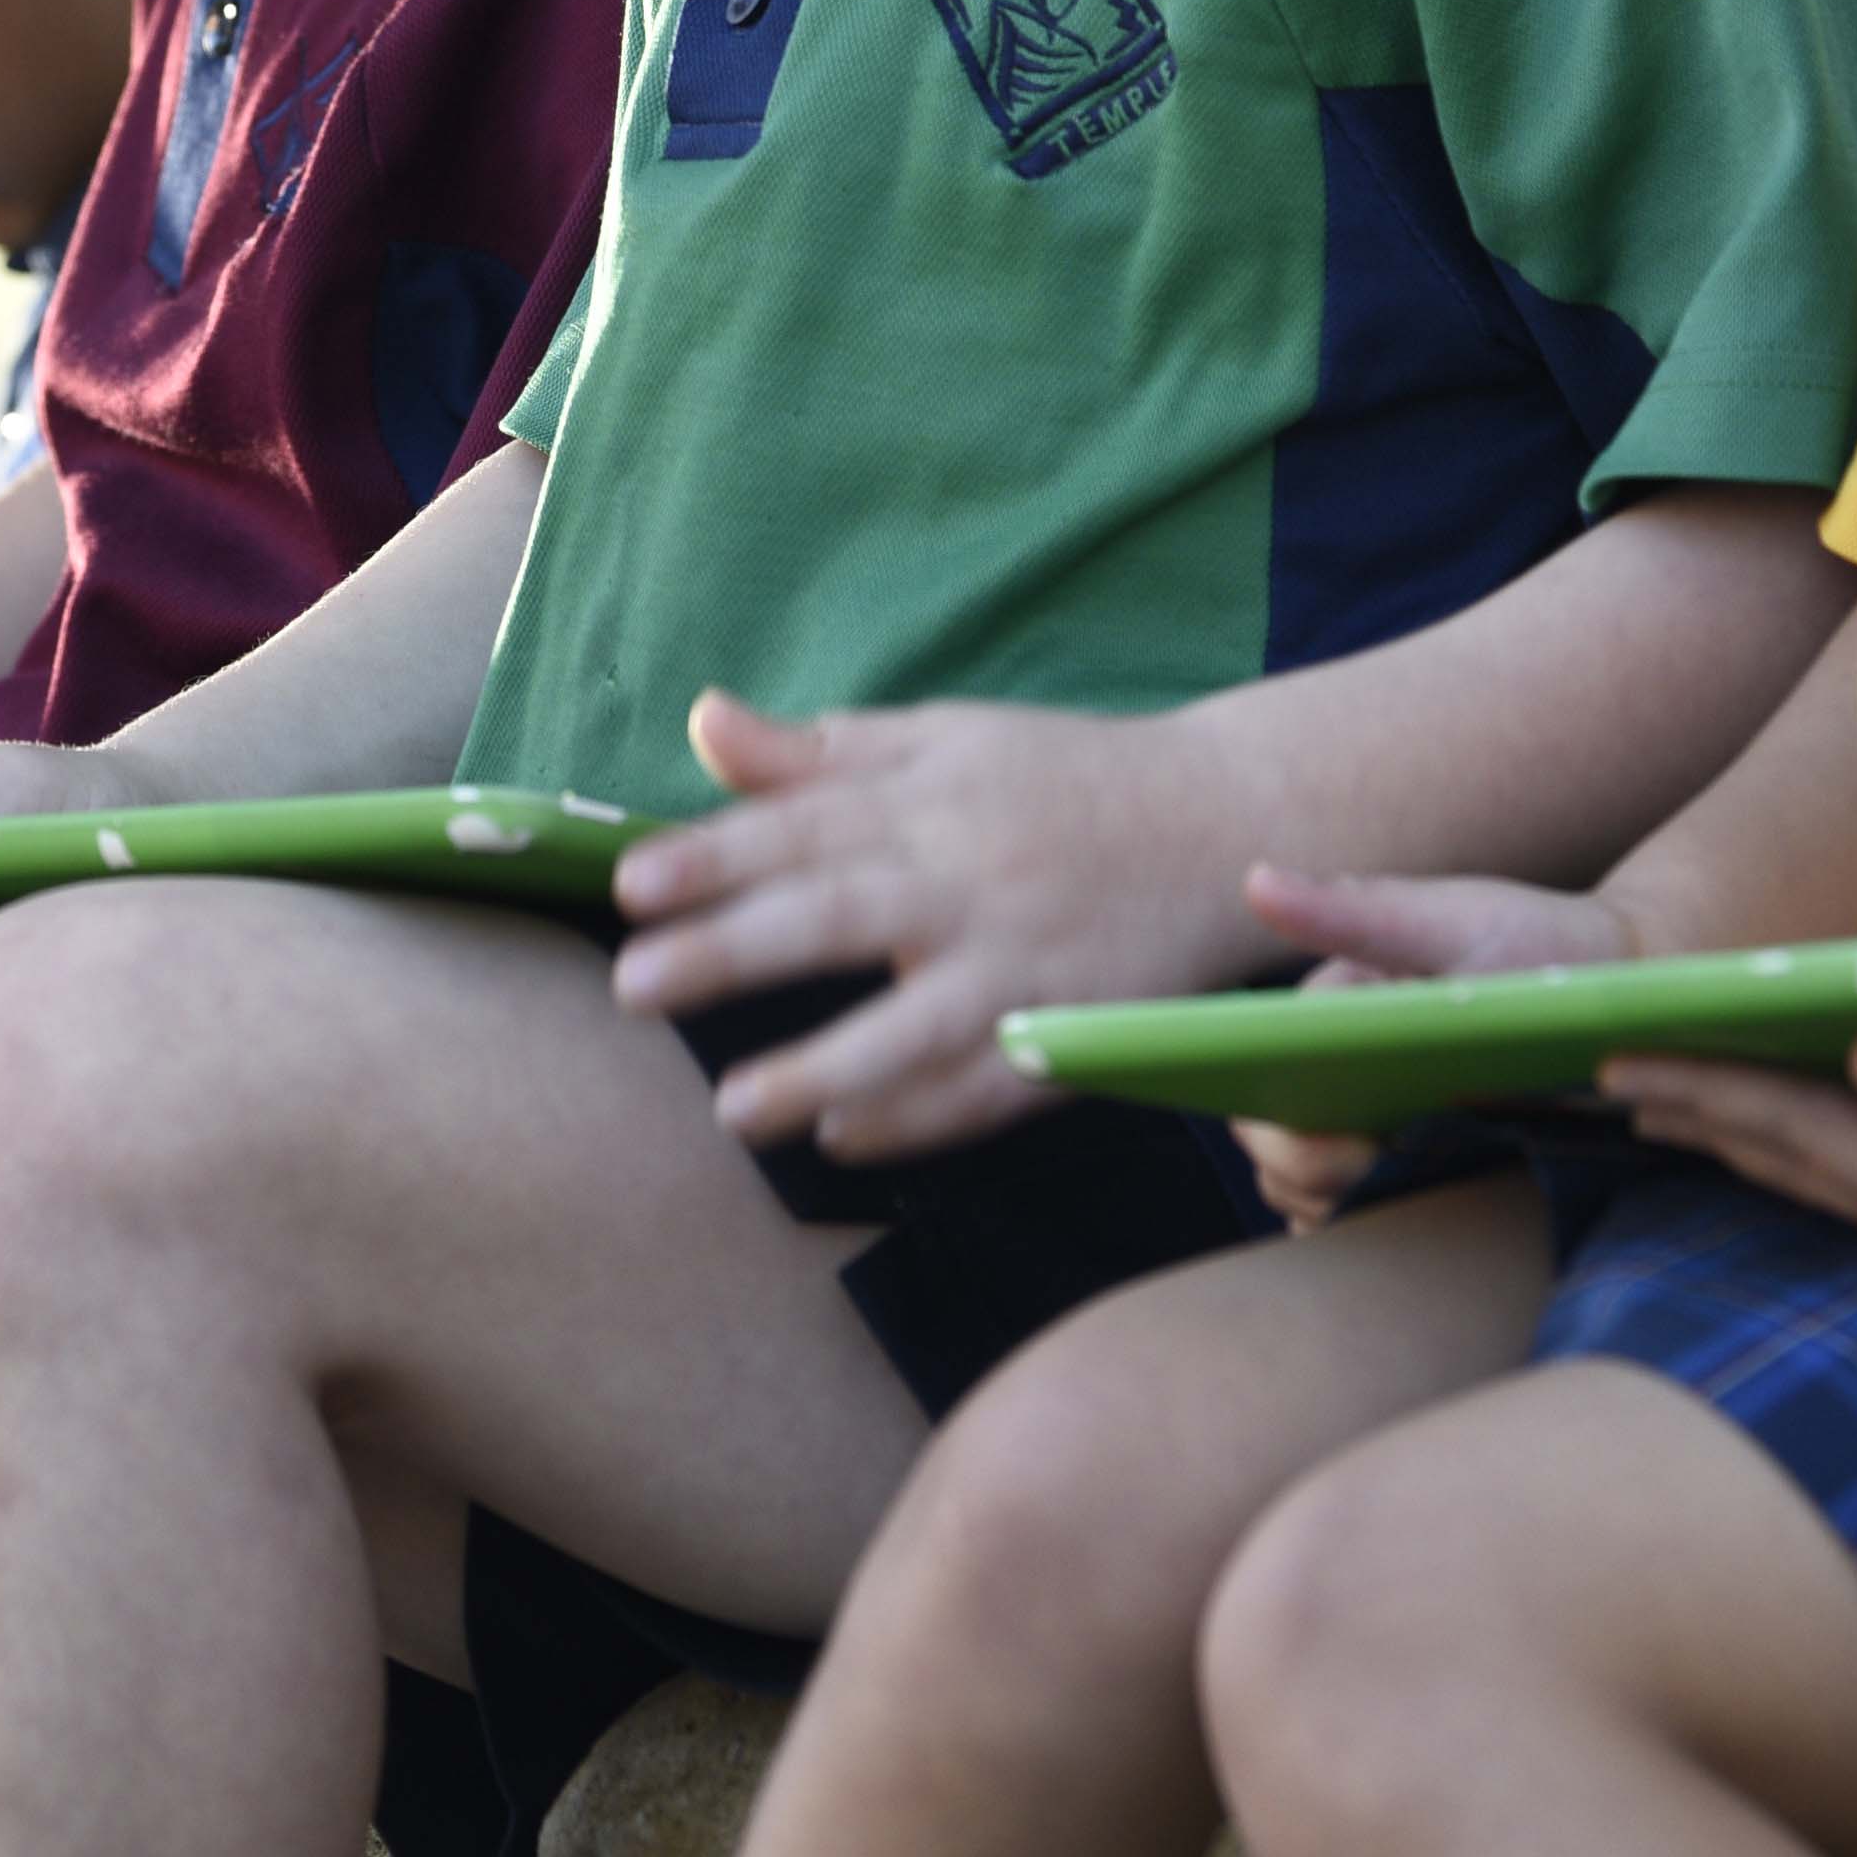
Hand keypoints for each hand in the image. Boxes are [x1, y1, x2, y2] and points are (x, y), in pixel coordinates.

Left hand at [601, 694, 1281, 1162]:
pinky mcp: (1076, 1029)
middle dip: (733, 951)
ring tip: (733, 1108)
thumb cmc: (1065, 781)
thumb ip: (822, 751)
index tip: (630, 889)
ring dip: (822, 1065)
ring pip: (915, 1023)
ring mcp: (1025, 960)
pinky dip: (922, 1117)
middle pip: (838, 914)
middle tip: (635, 985)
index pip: (801, 826)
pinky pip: (991, 1087)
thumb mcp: (946, 740)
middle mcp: (969, 875)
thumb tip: (703, 720)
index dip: (711, 857)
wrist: (1226, 824)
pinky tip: (846, 1136)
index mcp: (930, 795)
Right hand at [1221, 866, 1640, 1225]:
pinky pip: (1370, 1206)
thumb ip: (1352, 911)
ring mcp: (1382, 1118)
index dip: (1283, 1132)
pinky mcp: (1427, 1156)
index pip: (1262, 1085)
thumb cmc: (1537, 943)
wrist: (1625, 989)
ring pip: (1314, 1187)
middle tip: (1378, 1171)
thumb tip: (1256, 881)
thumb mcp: (1445, 922)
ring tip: (1395, 1192)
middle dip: (1307, 1174)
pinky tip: (1410, 1215)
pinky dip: (1370, 1222)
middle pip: (1278, 1147)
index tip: (1351, 1145)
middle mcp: (1342, 1071)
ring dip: (1333, 1203)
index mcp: (1330, 1015)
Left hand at [1592, 1038, 1856, 1349]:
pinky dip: (1812, 1145)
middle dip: (1694, 1115)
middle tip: (1599, 1075)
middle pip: (1788, 1157)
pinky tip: (1796, 1130)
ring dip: (1740, 1136)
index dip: (1704, 1089)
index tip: (1615, 1058)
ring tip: (1666, 1105)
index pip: (1796, 1129)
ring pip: (1822, 1172)